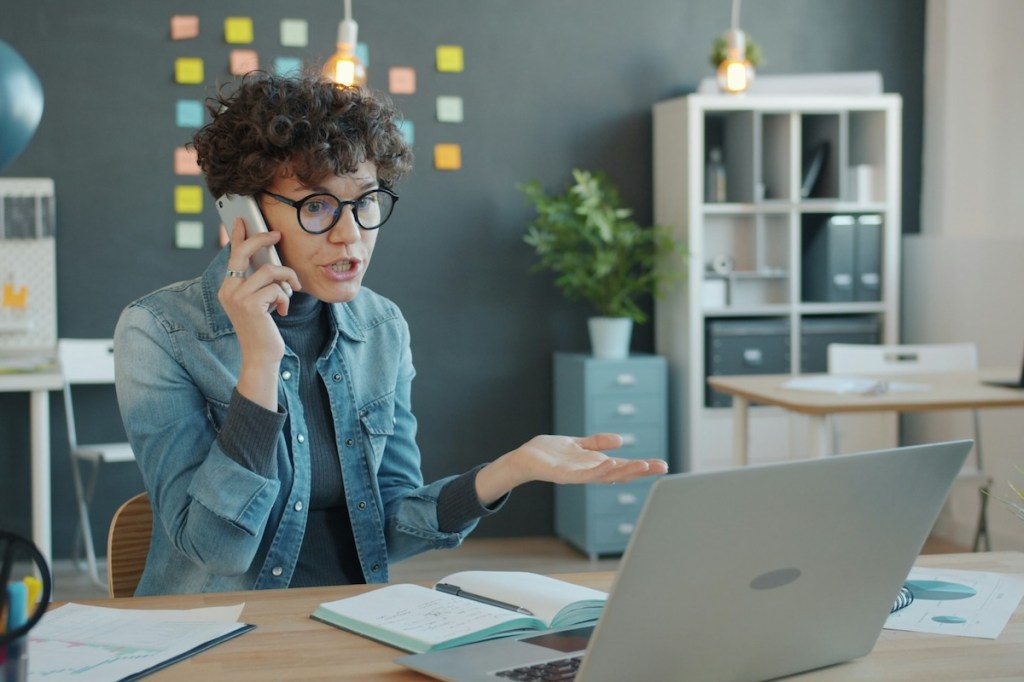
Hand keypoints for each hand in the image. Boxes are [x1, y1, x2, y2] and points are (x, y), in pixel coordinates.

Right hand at [218, 220, 300, 408]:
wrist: (262, 356)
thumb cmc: (263, 329)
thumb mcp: (260, 302)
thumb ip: (260, 283)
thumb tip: (271, 262)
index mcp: (228, 287)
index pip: (231, 255)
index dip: (238, 236)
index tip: (243, 220)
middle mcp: (228, 290)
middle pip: (243, 253)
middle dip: (261, 240)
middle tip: (277, 235)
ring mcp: (237, 297)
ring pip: (269, 271)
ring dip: (286, 279)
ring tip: (291, 291)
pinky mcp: (250, 305)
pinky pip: (276, 288)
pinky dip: (285, 298)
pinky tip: (282, 311)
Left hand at [475, 433, 668, 505]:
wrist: (524, 459)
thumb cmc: (550, 453)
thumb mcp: (578, 444)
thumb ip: (597, 443)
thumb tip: (620, 440)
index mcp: (594, 465)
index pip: (623, 466)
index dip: (642, 467)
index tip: (663, 465)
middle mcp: (589, 473)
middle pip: (619, 473)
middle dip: (640, 471)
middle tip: (661, 467)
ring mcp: (577, 475)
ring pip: (604, 475)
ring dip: (624, 471)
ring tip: (642, 465)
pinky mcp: (563, 475)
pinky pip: (583, 475)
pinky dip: (597, 470)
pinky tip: (610, 463)